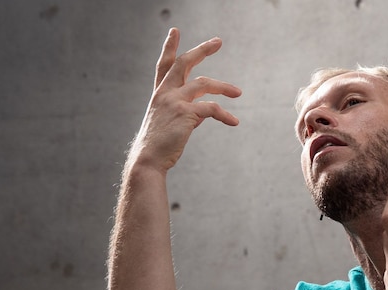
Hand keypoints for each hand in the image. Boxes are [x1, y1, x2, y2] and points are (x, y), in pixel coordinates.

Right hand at [129, 28, 241, 171]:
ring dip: (224, 86)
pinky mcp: (185, 113)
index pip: (164, 66)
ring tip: (238, 92)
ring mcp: (174, 101)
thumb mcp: (171, 124)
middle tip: (218, 41)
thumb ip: (187, 113)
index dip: (170, 47)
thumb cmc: (160, 146)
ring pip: (204, 83)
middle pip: (184, 63)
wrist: (148, 160)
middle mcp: (165, 93)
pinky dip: (225, 115)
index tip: (175, 31)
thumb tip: (205, 112)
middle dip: (202, 50)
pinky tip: (234, 122)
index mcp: (160, 94)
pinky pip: (211, 108)